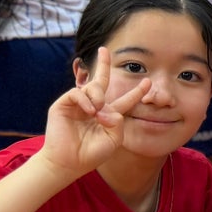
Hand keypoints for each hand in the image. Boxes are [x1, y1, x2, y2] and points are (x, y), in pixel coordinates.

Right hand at [36, 47, 151, 179]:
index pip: (125, 100)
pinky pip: (77, 93)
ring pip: (91, 87)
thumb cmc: (91, 154)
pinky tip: (90, 110)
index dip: (137, 92)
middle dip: (103, 64)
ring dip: (98, 96)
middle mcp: (93, 107)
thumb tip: (108, 109)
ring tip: (96, 112)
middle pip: (101, 81)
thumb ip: (118, 123)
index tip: (148, 82)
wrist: (69, 162)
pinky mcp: (63, 105)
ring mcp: (78, 105)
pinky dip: (85, 99)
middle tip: (105, 49)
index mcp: (108, 115)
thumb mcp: (113, 140)